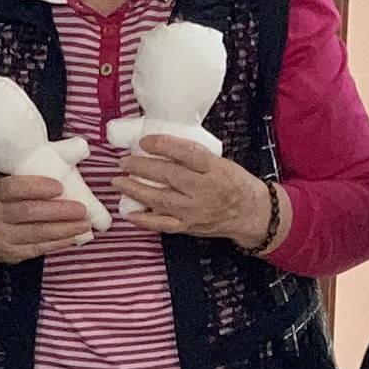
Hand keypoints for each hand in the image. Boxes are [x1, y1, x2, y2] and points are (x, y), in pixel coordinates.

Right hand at [0, 171, 101, 268]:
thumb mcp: (3, 189)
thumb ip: (26, 182)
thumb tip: (67, 166)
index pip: (12, 188)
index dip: (37, 187)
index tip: (59, 186)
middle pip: (28, 212)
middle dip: (59, 210)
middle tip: (81, 208)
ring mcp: (2, 237)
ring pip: (37, 233)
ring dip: (65, 228)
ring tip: (84, 223)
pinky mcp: (12, 254)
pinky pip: (40, 248)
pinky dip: (60, 242)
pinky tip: (74, 236)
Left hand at [118, 136, 269, 245]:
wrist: (250, 213)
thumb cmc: (234, 183)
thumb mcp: (220, 162)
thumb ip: (194, 157)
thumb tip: (161, 146)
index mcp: (213, 169)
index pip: (187, 153)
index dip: (163, 145)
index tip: (145, 141)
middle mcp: (203, 190)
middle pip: (168, 176)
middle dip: (141, 167)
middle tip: (123, 162)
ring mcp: (194, 211)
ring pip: (160, 200)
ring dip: (135, 190)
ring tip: (118, 182)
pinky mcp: (189, 227)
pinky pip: (163, 224)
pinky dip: (144, 219)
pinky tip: (129, 212)